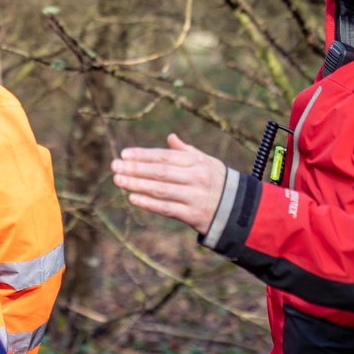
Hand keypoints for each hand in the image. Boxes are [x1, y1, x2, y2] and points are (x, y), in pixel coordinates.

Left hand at [110, 134, 226, 235]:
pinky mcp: (193, 215)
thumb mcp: (207, 161)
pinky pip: (166, 208)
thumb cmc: (217, 181)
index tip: (124, 154)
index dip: (143, 155)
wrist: (239, 209)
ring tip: (118, 180)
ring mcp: (194, 197)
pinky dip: (148, 203)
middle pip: (160, 172)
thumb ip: (186, 151)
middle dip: (135, 169)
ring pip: (160, 190)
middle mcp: (196, 178)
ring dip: (136, 184)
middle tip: (114, 166)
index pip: (165, 157)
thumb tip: (170, 137)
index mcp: (197, 162)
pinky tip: (132, 197)